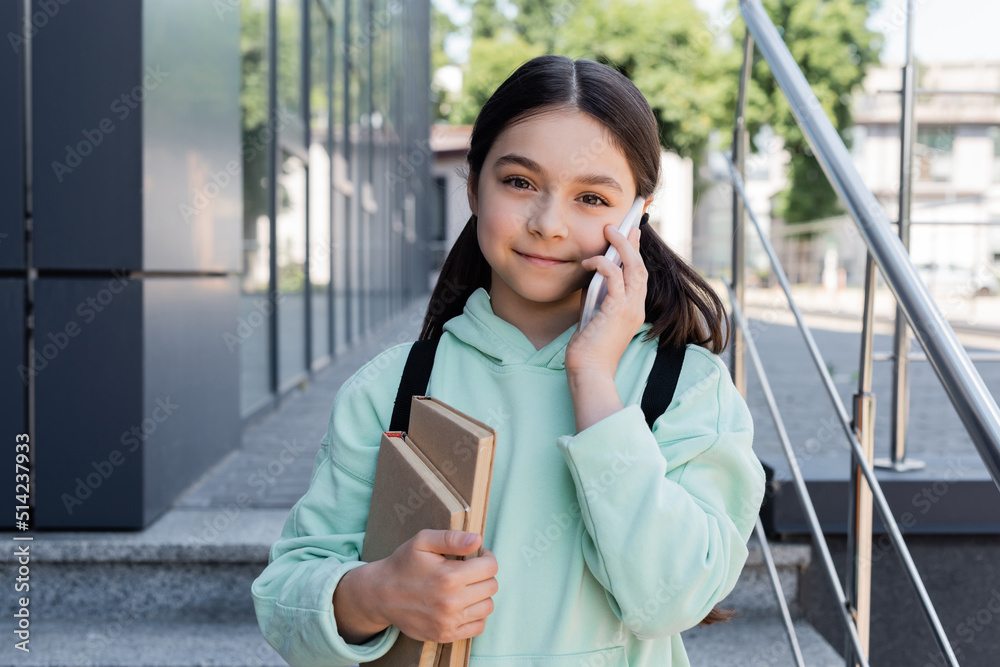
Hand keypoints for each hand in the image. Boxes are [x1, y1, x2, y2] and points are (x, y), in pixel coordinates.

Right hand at [374, 529, 498, 643]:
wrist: (380, 595)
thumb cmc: (403, 564)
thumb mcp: (422, 541)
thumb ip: (452, 538)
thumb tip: (477, 540)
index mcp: (449, 577)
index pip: (490, 567)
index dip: (486, 557)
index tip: (476, 556)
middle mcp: (451, 602)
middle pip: (491, 586)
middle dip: (484, 575)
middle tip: (469, 571)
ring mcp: (449, 622)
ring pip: (488, 607)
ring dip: (481, 594)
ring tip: (465, 587)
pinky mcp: (445, 635)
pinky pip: (478, 626)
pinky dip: (476, 614)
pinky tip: (463, 604)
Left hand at [565, 224, 646, 380]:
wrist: (589, 372)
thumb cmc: (588, 348)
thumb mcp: (593, 314)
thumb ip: (596, 295)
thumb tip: (591, 274)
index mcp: (633, 309)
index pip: (639, 274)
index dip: (636, 251)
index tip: (632, 233)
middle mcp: (637, 307)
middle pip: (641, 267)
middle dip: (631, 242)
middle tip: (620, 225)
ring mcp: (630, 309)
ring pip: (634, 268)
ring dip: (621, 246)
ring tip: (609, 231)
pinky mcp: (617, 311)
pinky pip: (615, 278)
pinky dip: (603, 265)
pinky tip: (589, 262)